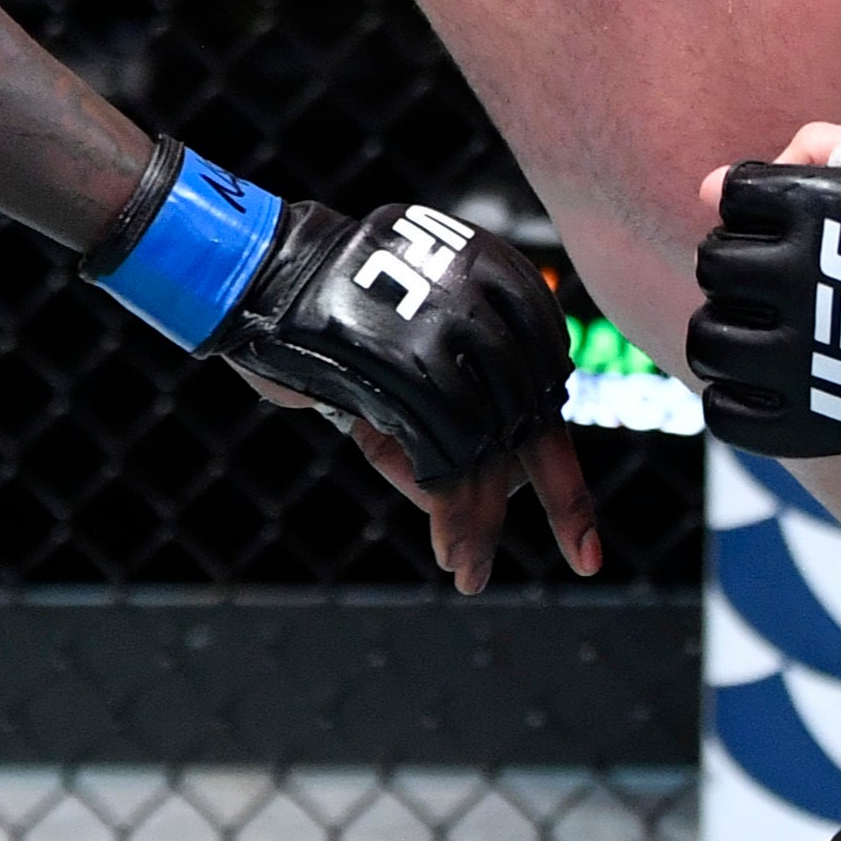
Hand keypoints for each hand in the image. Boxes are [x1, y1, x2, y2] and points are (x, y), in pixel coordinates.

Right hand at [85, 142, 593, 592]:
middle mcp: (480, 300)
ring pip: (488, 444)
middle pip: (531, 416)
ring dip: (482, 516)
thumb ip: (442, 422)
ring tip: (470, 566)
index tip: (587, 527)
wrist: (253, 274)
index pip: (549, 385)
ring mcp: (443, 327)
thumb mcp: (393, 377)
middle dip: (557, 495)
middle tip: (583, 555)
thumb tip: (481, 511)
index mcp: (495, 282)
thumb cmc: (324, 325)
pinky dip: (454, 512)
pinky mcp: (401, 364)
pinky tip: (455, 551)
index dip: (568, 460)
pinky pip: (445, 456)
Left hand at [690, 121, 840, 456]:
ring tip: (764, 331)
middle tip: (776, 280)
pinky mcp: (814, 416)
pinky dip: (733, 399)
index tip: (787, 223)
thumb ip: (803, 153)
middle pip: (714, 268)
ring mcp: (803, 352)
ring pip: (710, 340)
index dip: (754, 208)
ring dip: (729, 331)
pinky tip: (759, 383)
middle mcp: (795, 278)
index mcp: (808, 208)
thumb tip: (711, 188)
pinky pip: (729, 414)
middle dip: (741, 269)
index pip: (732, 199)